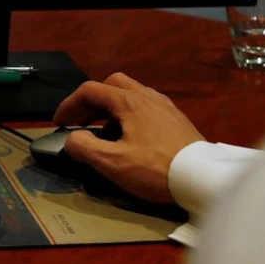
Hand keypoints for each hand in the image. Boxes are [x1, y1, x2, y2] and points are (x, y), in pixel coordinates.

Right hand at [51, 73, 204, 203]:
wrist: (205, 179)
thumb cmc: (157, 169)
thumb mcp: (113, 163)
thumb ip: (84, 148)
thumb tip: (71, 140)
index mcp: (129, 102)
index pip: (90, 90)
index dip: (69, 105)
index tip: (59, 124)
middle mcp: (148, 97)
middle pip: (112, 85)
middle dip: (92, 101)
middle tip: (82, 122)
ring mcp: (166, 107)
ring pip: (131, 94)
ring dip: (111, 108)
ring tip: (105, 133)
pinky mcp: (178, 121)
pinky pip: (147, 107)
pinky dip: (130, 115)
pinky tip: (132, 138)